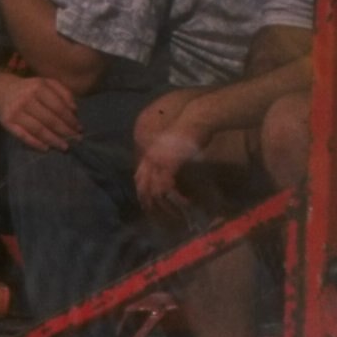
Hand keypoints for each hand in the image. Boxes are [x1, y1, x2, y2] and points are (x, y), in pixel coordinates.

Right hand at [0, 72, 82, 152]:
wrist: (2, 91)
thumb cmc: (29, 89)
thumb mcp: (47, 83)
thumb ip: (63, 93)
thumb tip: (74, 110)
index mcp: (39, 87)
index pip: (58, 107)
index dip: (70, 119)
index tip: (79, 128)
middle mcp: (26, 99)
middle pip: (49, 119)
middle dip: (65, 131)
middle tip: (76, 140)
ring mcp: (15, 112)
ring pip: (38, 129)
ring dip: (53, 140)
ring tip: (64, 147)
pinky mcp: (7, 123)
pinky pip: (22, 136)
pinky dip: (35, 143)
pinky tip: (46, 149)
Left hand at [133, 91, 204, 213]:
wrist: (197, 117)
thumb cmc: (189, 130)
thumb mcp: (172, 146)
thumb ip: (168, 158)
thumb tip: (171, 169)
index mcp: (148, 155)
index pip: (139, 179)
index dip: (142, 194)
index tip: (148, 207)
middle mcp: (149, 160)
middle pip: (143, 189)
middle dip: (150, 206)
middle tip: (159, 219)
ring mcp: (158, 162)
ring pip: (154, 191)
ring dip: (165, 205)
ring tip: (175, 215)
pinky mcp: (169, 163)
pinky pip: (167, 186)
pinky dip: (176, 197)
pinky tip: (186, 202)